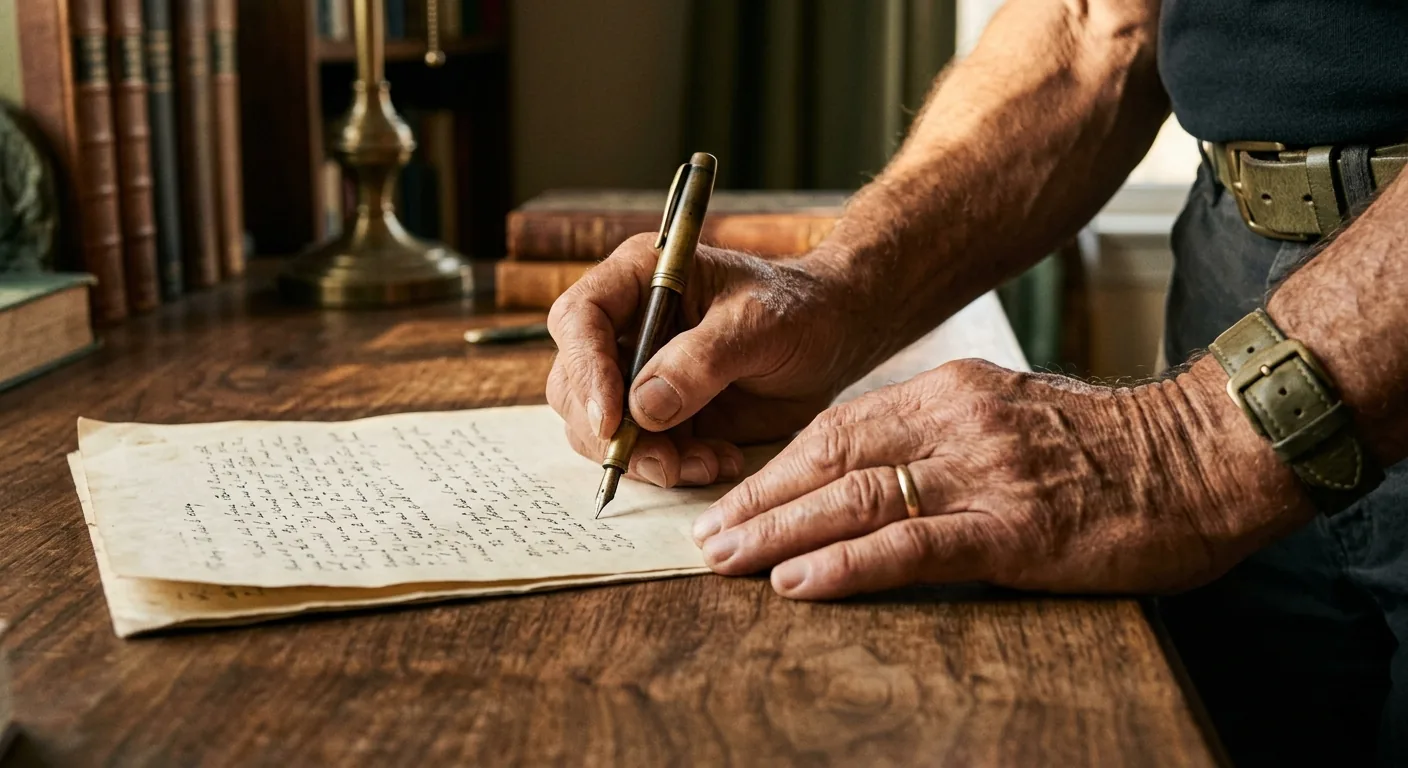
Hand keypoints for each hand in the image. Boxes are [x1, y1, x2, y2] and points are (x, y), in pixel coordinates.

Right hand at [546, 235, 870, 489]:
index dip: (586, 370)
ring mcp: (638, 373)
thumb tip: (643, 407)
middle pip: (574, 383)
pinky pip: (641, 452)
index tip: (613, 421)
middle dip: (611, 432)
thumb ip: (702, 360)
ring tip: (707, 463)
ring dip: (644, 458)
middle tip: (664, 462)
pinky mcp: (660, 414)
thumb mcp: (759, 324)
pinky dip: (672, 469)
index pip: (580, 319)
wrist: (833, 339)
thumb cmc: (799, 310)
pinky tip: (719, 463)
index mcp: (640, 279)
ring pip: (599, 427)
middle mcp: (626, 325)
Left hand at [691, 356, 1313, 598]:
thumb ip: (947, 436)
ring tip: (726, 560)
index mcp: (951, 392)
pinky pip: (914, 545)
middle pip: (833, 459)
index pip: (840, 427)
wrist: (1206, 455)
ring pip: (858, 498)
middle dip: (760, 500)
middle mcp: (957, 423)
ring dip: (782, 531)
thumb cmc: (1113, 448)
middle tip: (706, 537)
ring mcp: (985, 473)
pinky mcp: (1016, 527)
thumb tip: (878, 472)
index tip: (734, 498)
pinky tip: (799, 581)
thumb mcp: (1014, 416)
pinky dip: (848, 564)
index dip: (778, 467)